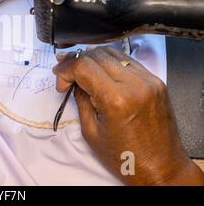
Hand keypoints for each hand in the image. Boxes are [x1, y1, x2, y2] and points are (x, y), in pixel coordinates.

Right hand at [53, 46, 203, 184]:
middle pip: (96, 55)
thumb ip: (81, 99)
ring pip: (112, 52)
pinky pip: (128, 61)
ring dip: (93, 59)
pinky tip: (103, 74)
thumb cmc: (125, 156)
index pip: (83, 66)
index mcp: (116, 99)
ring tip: (83, 72)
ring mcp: (149, 81)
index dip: (65, 70)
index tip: (60, 81)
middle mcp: (135, 85)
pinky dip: (111, 63)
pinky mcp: (156, 82)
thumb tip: (73, 80)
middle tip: (66, 75)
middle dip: (76, 62)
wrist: (160, 167)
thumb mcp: (91, 131)